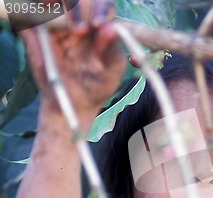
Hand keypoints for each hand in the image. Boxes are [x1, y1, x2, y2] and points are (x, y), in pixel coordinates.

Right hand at [20, 0, 125, 126]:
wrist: (74, 104)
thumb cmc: (98, 87)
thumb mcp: (111, 73)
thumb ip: (112, 51)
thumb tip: (111, 28)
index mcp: (99, 28)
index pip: (100, 5)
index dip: (100, 9)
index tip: (97, 25)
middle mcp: (78, 22)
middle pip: (78, 0)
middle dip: (78, 8)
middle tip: (79, 30)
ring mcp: (57, 27)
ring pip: (55, 3)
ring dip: (57, 6)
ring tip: (63, 21)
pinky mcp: (38, 34)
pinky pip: (31, 17)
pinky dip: (34, 12)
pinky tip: (40, 17)